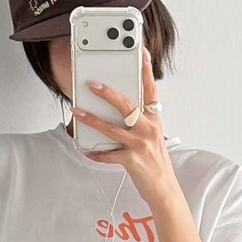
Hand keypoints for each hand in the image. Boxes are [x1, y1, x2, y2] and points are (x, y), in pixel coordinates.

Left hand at [73, 45, 180, 207]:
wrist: (164, 188)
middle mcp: (148, 130)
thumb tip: (119, 105)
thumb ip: (140, 119)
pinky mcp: (132, 161)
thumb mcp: (152, 135)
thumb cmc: (155, 160)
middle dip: (109, 94)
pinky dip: (96, 152)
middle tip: (92, 84)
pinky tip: (86, 149)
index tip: (142, 53)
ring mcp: (140, 145)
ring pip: (112, 129)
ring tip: (77, 111)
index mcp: (154, 120)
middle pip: (127, 107)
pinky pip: (109, 155)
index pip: (151, 91)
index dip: (146, 71)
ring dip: (92, 119)